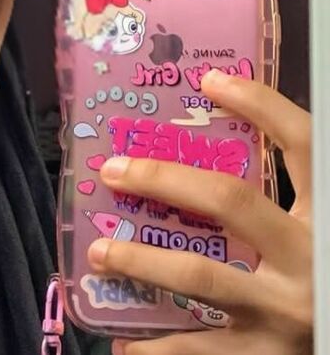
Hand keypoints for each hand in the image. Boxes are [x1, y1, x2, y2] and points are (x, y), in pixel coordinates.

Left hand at [86, 69, 312, 354]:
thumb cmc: (323, 267)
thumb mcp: (317, 218)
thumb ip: (288, 181)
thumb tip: (224, 118)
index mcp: (326, 213)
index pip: (300, 143)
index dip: (259, 104)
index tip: (209, 78)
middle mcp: (308, 257)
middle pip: (230, 201)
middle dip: (165, 179)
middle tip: (114, 170)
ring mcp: (285, 311)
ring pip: (202, 276)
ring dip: (141, 261)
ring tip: (99, 251)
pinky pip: (201, 352)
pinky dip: (156, 349)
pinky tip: (123, 341)